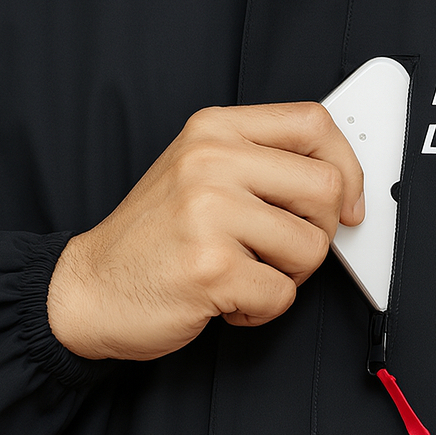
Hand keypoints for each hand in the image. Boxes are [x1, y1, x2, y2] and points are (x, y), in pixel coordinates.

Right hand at [46, 102, 364, 360]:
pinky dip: (261, 310)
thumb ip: (261, 165)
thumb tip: (341, 184)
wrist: (88, 288)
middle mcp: (210, 161)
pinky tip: (227, 300)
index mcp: (213, 129)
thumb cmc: (152, 237)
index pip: (314, 123)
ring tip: (244, 274)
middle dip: (317, 233)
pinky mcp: (211, 267)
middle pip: (326, 187)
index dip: (347, 167)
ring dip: (287, 277)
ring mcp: (208, 212)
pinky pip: (281, 294)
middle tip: (281, 250)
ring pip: (311, 247)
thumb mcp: (197, 173)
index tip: (347, 203)